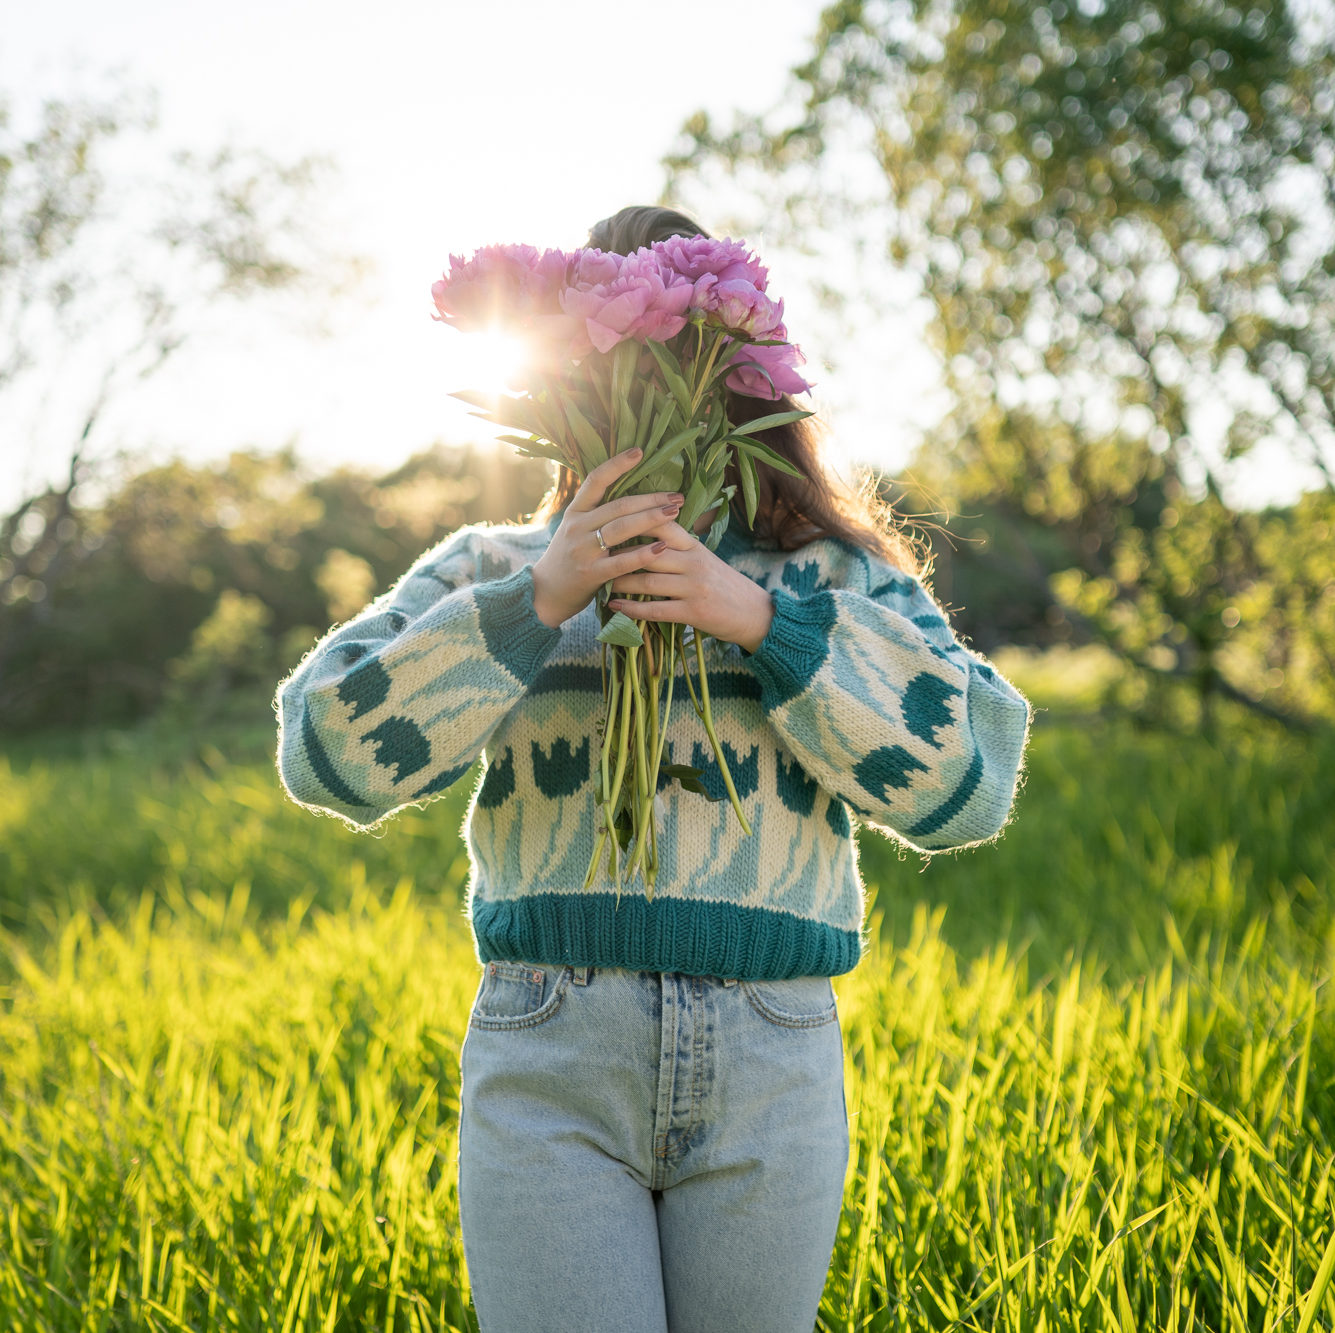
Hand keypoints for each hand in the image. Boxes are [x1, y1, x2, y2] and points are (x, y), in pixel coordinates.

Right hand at [530, 447, 685, 627]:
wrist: (545, 593)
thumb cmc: (569, 559)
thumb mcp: (575, 530)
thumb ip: (597, 514)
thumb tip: (633, 497)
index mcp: (575, 512)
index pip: (595, 480)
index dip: (617, 464)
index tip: (639, 452)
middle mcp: (577, 527)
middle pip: (618, 505)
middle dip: (650, 499)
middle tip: (676, 495)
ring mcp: (583, 550)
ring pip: (621, 528)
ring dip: (651, 518)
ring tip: (675, 512)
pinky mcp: (591, 574)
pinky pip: (622, 562)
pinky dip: (643, 554)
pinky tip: (663, 547)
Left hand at [605, 519, 775, 652]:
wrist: (754, 614)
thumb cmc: (724, 586)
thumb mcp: (704, 560)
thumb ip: (678, 549)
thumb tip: (645, 536)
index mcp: (695, 547)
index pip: (662, 525)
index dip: (635, 521)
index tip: (608, 520)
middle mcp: (695, 563)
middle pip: (650, 551)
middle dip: (620, 553)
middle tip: (595, 554)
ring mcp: (695, 588)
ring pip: (649, 581)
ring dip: (621, 582)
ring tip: (601, 581)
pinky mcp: (694, 612)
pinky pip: (656, 610)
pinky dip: (632, 610)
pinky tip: (615, 608)